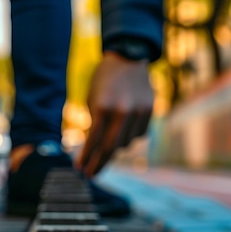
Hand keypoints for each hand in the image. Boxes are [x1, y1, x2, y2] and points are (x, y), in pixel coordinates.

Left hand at [76, 51, 153, 176]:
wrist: (128, 57)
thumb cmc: (103, 82)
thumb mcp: (92, 100)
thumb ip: (95, 126)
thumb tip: (95, 153)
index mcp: (103, 107)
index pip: (94, 141)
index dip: (86, 157)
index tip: (80, 169)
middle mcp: (122, 111)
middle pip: (111, 148)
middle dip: (99, 163)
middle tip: (90, 174)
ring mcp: (139, 111)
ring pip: (126, 143)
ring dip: (115, 146)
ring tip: (107, 139)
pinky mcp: (150, 111)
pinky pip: (139, 135)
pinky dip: (129, 136)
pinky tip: (124, 126)